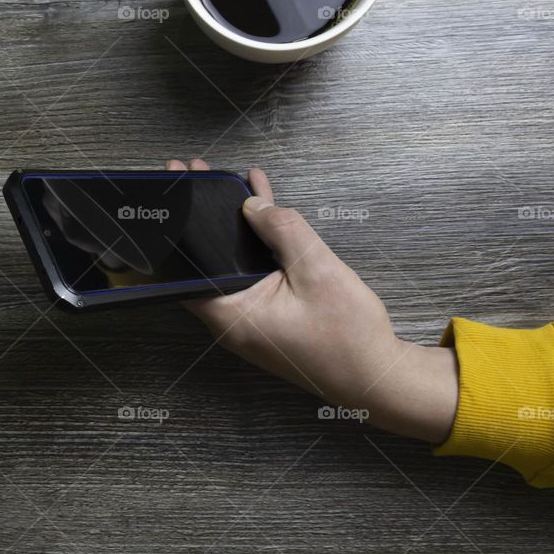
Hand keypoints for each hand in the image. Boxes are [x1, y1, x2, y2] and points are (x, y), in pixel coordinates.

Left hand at [166, 159, 458, 443]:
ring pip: (232, 264)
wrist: (378, 379)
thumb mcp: (316, 270)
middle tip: (196, 174)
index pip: (185, 269)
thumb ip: (283, 231)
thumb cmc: (348, 338)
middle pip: (206, 261)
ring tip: (224, 182)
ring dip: (233, 226)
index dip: (177, 227)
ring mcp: (250, 318)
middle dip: (202, 217)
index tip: (175, 192)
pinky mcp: (268, 316)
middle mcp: (232, 319)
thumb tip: (252, 205)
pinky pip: (254, 273)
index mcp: (231, 315)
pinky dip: (257, 243)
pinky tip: (264, 209)